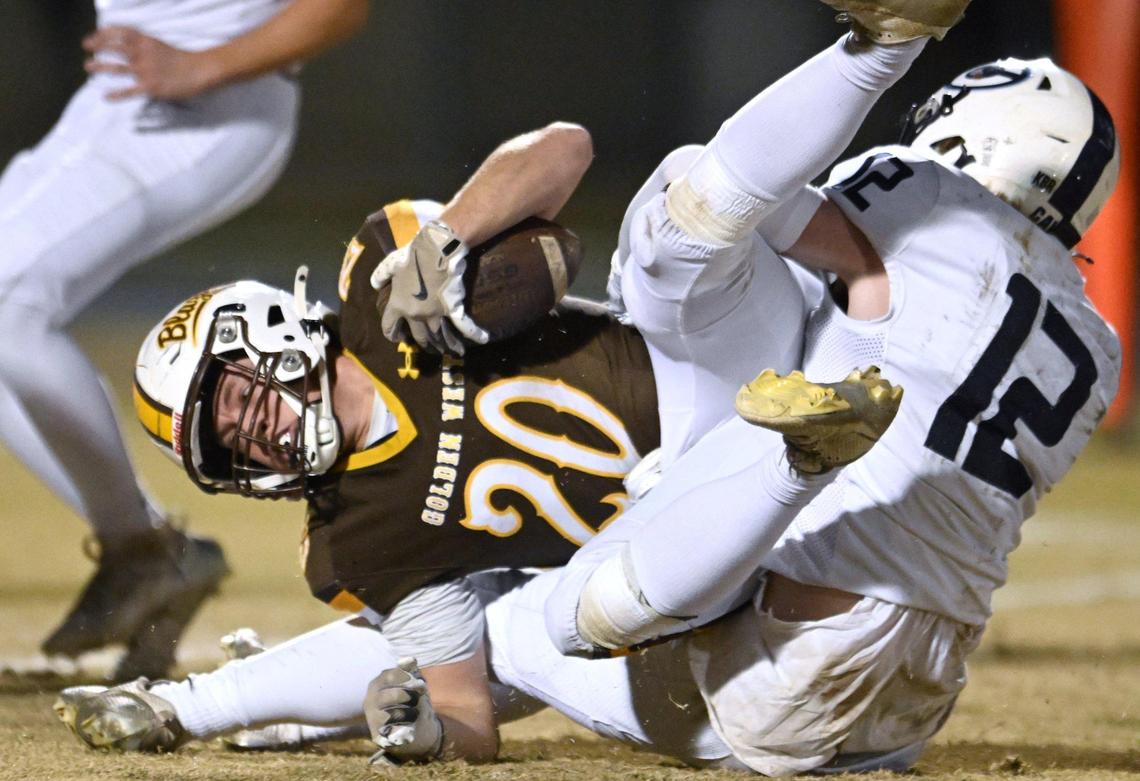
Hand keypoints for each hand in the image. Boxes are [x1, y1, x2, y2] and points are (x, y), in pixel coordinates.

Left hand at [83, 26, 217, 99]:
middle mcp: (142, 54)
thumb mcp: (160, 46)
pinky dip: (117, 94)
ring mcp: (145, 71)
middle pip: (115, 47)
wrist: (198, 71)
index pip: (121, 32)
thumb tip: (129, 47)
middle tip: (86, 47)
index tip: (94, 35)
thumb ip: (144, 46)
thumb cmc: (182, 60)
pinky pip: (130, 91)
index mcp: (146, 41)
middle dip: (98, 45)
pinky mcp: (150, 87)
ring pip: (117, 67)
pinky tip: (106, 97)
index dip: (104, 32)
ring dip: (101, 66)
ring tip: (88, 67)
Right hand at [364, 657, 443, 763]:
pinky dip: (406, 731)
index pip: (391, 676)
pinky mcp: (378, 737)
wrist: (417, 729)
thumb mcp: (413, 684)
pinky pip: (394, 732)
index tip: (421, 684)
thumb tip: (410, 660)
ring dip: (411, 714)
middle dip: (411, 697)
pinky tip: (410, 730)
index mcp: (376, 684)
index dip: (408, 679)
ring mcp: (372, 720)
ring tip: (413, 715)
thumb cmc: (412, 702)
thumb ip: (410, 671)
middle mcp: (369, 701)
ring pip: (395, 715)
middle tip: (417, 700)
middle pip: (394, 695)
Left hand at [370, 220, 488, 353]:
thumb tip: (375, 284)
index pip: (389, 327)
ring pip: (438, 336)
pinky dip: (474, 333)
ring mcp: (436, 314)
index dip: (391, 334)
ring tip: (446, 350)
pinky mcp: (453, 309)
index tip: (396, 337)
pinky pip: (464, 325)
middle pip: (418, 336)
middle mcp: (416, 315)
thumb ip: (380, 275)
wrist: (438, 248)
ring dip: (443, 345)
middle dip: (421, 343)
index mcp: (399, 305)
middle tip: (425, 345)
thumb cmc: (413, 255)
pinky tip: (482, 339)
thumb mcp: (391, 263)